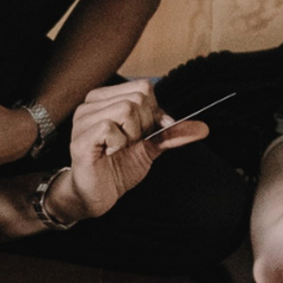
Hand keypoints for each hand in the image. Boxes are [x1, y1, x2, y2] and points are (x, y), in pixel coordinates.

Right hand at [50, 80, 207, 222]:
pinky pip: (109, 127)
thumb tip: (203, 128)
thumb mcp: (151, 146)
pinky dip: (118, 143)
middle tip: (131, 144)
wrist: (99, 195)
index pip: (144, 87)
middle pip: (138, 98)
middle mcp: (91, 104)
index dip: (154, 113)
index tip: (147, 133)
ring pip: (125, 110)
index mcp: (106, 98)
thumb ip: (173, 133)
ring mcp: (83, 120)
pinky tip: (110, 154)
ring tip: (120, 149)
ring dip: (132, 136)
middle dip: (144, 126)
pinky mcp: (80, 139)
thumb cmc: (119, 167)